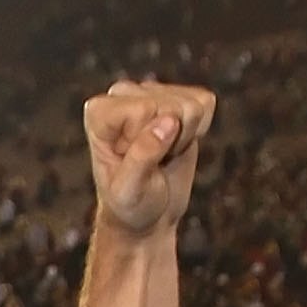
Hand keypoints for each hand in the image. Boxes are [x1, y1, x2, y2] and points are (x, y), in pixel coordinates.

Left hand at [83, 81, 214, 237]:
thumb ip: (143, 155)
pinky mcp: (178, 95)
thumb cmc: (130, 205)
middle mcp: (122, 93)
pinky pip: (206, 103)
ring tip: (162, 155)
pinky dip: (198, 130)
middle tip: (152, 163)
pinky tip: (176, 143)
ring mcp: (151, 91)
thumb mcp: (130, 190)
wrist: (147, 214)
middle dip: (170, 141)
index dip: (147, 144)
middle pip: (171, 105)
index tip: (134, 165)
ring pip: (193, 104)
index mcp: (100, 112)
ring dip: (184, 137)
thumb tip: (169, 121)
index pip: (143, 110)